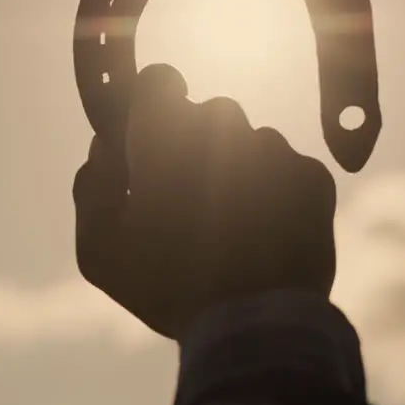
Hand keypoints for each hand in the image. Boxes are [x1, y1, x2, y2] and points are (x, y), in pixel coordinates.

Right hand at [73, 64, 337, 340]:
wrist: (256, 324)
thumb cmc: (166, 286)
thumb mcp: (98, 250)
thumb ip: (91, 185)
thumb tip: (104, 148)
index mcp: (165, 133)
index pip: (158, 80)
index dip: (150, 106)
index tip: (149, 139)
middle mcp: (224, 125)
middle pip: (206, 114)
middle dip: (193, 144)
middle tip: (186, 200)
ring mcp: (275, 149)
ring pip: (249, 142)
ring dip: (235, 170)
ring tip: (229, 228)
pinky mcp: (313, 176)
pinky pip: (286, 170)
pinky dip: (274, 194)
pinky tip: (263, 238)